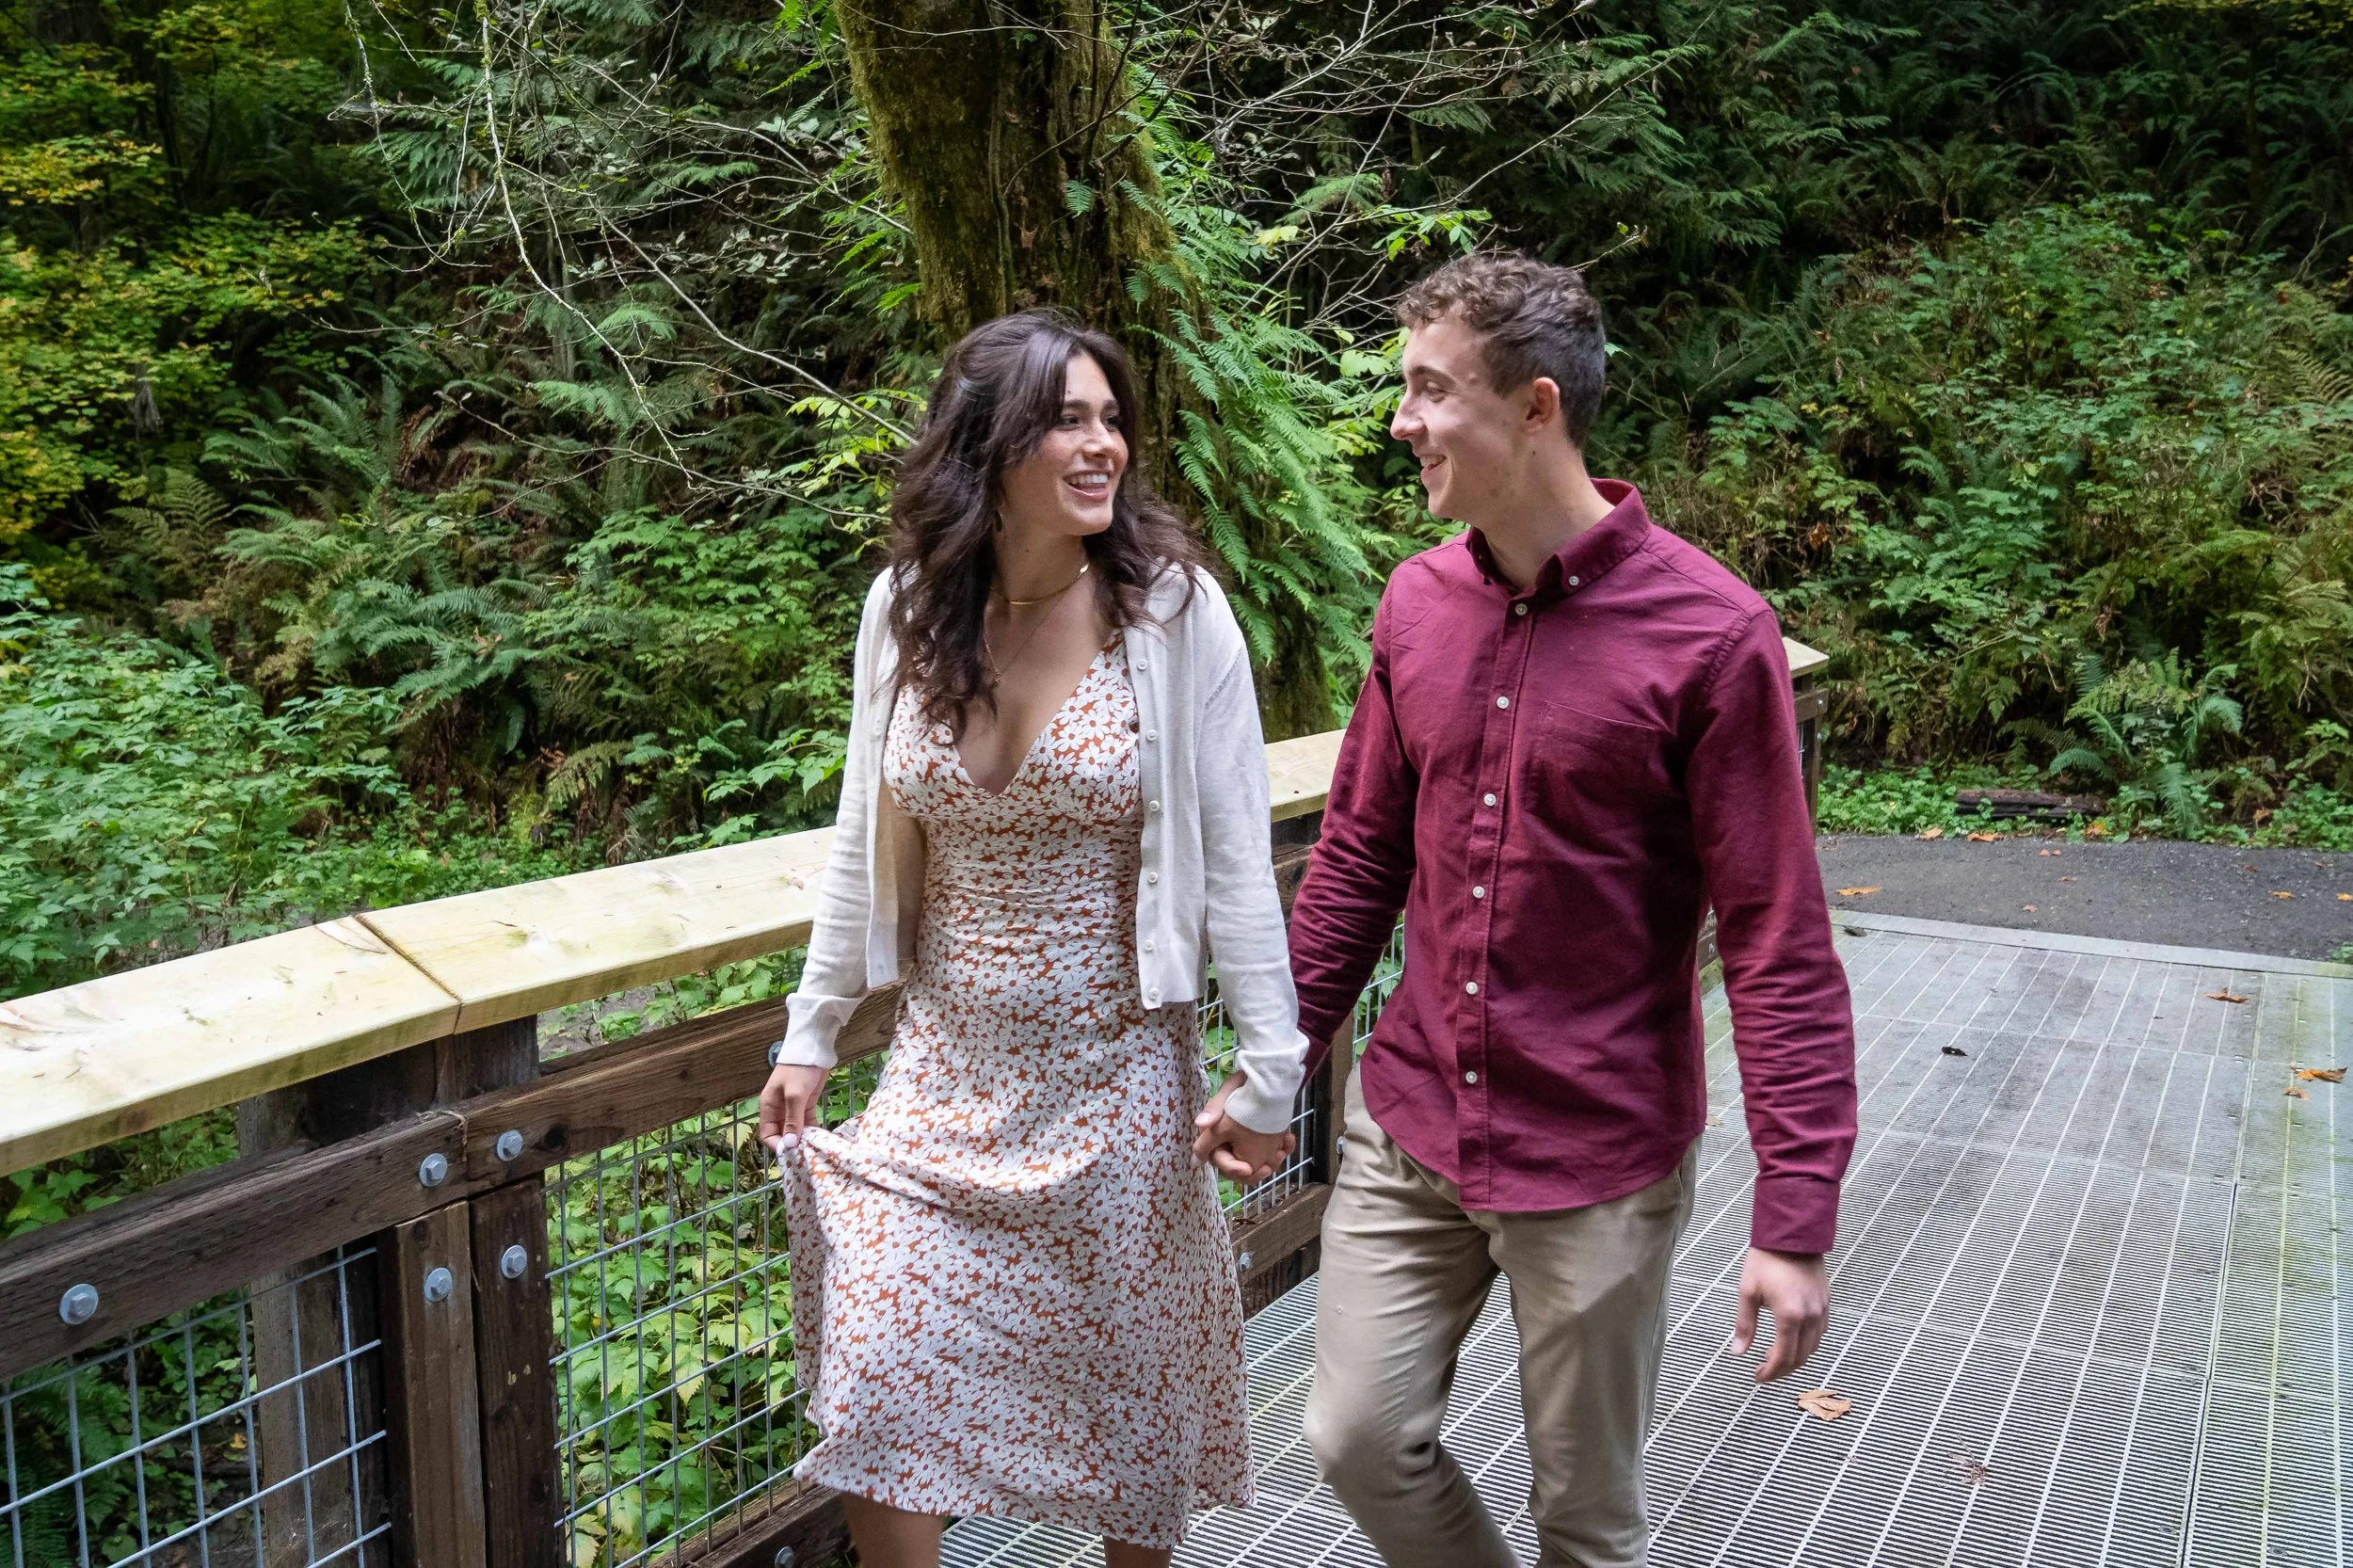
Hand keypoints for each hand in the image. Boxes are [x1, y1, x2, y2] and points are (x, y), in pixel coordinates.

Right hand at [758, 1062, 829, 1157]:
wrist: (813, 1049)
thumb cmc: (799, 1070)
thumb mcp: (795, 1095)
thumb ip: (792, 1120)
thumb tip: (789, 1144)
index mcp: (768, 1107)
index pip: (767, 1133)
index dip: (777, 1144)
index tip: (792, 1153)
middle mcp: (778, 1110)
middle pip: (782, 1133)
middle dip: (792, 1144)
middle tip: (807, 1154)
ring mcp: (792, 1107)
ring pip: (795, 1129)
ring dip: (804, 1138)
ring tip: (816, 1148)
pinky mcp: (806, 1104)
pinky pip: (807, 1122)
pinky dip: (813, 1130)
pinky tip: (822, 1138)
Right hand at [1190, 1073, 1296, 1182]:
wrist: (1269, 1073)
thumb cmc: (1246, 1083)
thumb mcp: (1228, 1092)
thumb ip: (1213, 1108)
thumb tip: (1199, 1124)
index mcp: (1214, 1133)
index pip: (1216, 1159)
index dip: (1231, 1167)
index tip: (1248, 1168)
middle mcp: (1228, 1141)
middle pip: (1238, 1168)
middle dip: (1254, 1170)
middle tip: (1269, 1166)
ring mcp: (1247, 1142)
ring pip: (1256, 1165)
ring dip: (1270, 1161)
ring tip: (1281, 1150)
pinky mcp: (1263, 1139)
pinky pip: (1271, 1153)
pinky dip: (1281, 1149)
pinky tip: (1288, 1139)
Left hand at [1730, 1246, 1828, 1381]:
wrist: (1792, 1235)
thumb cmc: (1767, 1259)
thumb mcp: (1748, 1291)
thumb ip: (1744, 1324)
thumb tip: (1738, 1350)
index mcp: (1790, 1315)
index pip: (1783, 1356)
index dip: (1770, 1371)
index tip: (1758, 1376)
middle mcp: (1810, 1316)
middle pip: (1800, 1357)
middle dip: (1782, 1369)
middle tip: (1765, 1371)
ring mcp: (1821, 1310)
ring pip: (1813, 1347)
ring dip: (1796, 1358)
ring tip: (1776, 1359)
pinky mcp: (1826, 1303)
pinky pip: (1820, 1333)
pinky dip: (1807, 1344)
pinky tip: (1793, 1341)